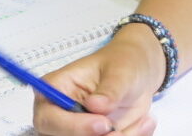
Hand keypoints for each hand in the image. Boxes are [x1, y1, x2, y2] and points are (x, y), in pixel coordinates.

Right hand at [32, 35, 162, 135]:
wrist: (140, 74)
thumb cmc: (123, 64)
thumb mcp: (121, 70)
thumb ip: (110, 88)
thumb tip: (95, 105)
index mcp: (55, 90)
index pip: (48, 119)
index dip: (72, 127)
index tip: (103, 124)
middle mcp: (60, 116)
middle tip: (121, 131)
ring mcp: (75, 131)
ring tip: (143, 121)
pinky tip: (143, 123)